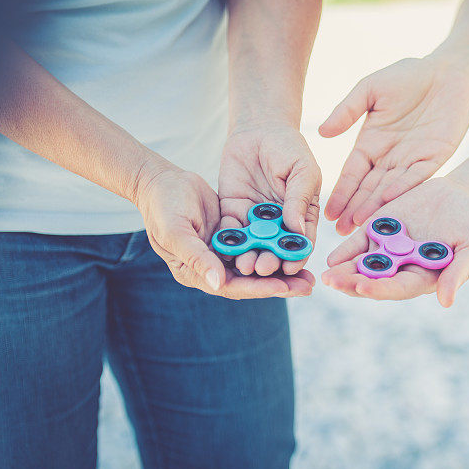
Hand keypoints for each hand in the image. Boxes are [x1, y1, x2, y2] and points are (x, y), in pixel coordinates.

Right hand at [134, 163, 313, 298]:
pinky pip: (257, 244)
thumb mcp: (175, 230)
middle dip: (280, 284)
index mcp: (196, 273)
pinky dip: (275, 247)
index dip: (260, 288)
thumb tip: (219, 283)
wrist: (160, 180)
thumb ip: (197, 257)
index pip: (233, 286)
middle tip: (308, 286)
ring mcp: (223, 251)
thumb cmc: (161, 206)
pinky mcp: (232, 234)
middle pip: (251, 281)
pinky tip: (296, 246)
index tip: (285, 287)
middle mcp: (212, 267)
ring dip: (281, 267)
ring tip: (309, 273)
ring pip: (257, 264)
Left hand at [218, 125, 321, 276]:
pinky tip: (225, 251)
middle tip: (263, 268)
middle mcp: (280, 223)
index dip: (297, 256)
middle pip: (276, 248)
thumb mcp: (302, 170)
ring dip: (250, 256)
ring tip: (245, 265)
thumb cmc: (288, 147)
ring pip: (253, 244)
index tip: (291, 268)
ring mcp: (256, 220)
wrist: (259, 129)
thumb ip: (299, 198)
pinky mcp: (233, 212)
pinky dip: (228, 242)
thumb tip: (297, 230)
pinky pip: (231, 230)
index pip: (301, 241)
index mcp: (302, 215)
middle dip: (270, 260)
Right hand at [320, 57, 468, 234]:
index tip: (328, 213)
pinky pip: (416, 177)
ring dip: (375, 207)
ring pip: (389, 189)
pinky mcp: (434, 158)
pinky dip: (403, 189)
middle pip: (368, 189)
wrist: (448, 71)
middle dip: (354, 210)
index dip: (341, 193)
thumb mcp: (370, 89)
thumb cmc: (408, 76)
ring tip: (361, 226)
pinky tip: (390, 201)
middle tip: (341, 233)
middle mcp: (389, 158)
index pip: (352, 174)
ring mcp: (411, 160)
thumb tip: (322, 133)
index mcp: (370, 143)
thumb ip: (347, 110)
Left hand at [321, 177, 468, 307]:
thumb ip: (458, 273)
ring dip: (344, 271)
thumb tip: (446, 302)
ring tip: (327, 275)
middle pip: (374, 280)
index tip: (363, 287)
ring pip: (362, 264)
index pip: (399, 287)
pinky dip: (346, 250)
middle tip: (333, 283)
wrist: (462, 196)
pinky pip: (359, 243)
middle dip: (352, 283)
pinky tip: (332, 257)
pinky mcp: (379, 230)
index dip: (381, 288)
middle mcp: (401, 268)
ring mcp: (388, 249)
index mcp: (422, 277)